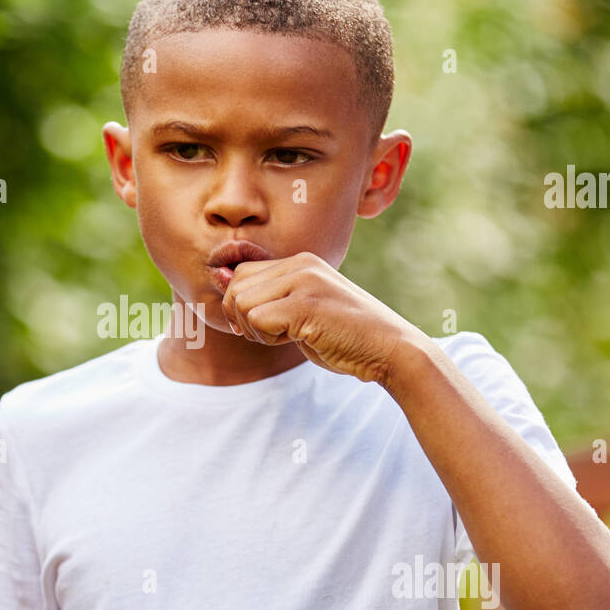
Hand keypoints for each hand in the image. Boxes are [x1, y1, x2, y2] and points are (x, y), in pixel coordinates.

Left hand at [220, 251, 420, 386]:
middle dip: (243, 318)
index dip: (242, 304)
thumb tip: (218, 276)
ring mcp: (304, 281)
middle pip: (236, 286)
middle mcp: (301, 264)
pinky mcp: (305, 304)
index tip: (262, 326)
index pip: (242, 272)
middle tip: (274, 334)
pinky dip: (268, 338)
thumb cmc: (345, 336)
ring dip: (256, 330)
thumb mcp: (303, 309)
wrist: (390, 349)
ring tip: (288, 335)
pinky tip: (297, 339)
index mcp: (301, 261)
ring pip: (242, 303)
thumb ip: (268, 296)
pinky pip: (256, 319)